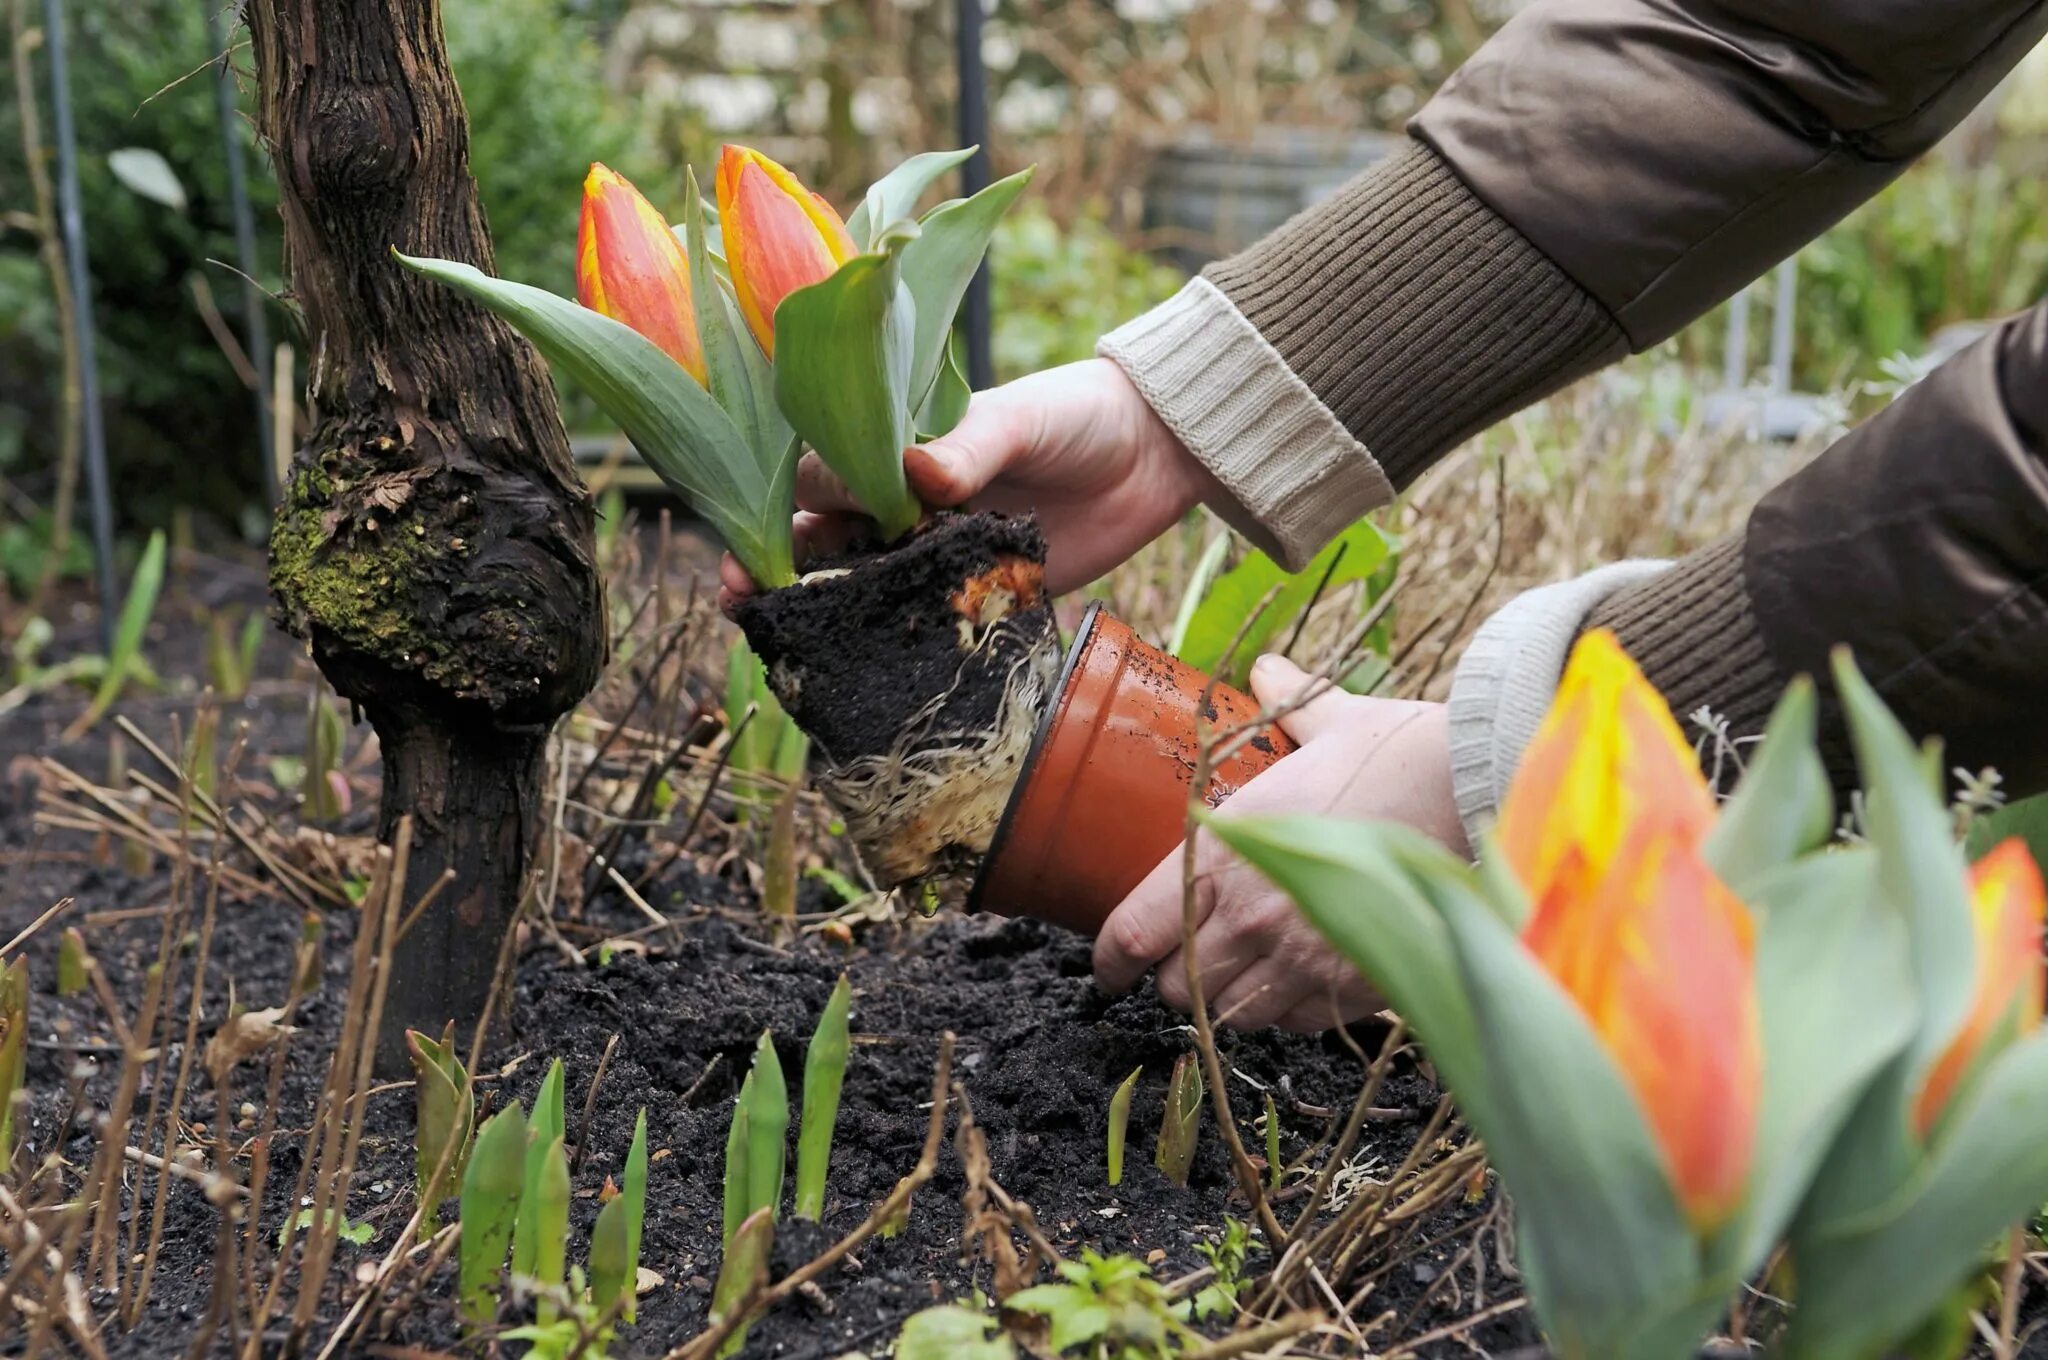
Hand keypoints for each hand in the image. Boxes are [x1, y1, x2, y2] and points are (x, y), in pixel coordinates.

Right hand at [720, 358, 1218, 607]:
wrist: (1157, 453)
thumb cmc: (1078, 413)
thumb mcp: (1022, 419)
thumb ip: (970, 446)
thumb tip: (919, 472)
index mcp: (902, 445)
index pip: (826, 469)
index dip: (783, 501)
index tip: (752, 534)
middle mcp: (909, 501)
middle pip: (826, 533)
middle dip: (776, 563)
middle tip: (738, 596)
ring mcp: (942, 551)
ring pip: (865, 584)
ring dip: (823, 610)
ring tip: (783, 641)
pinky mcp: (983, 593)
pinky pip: (929, 622)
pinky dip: (895, 642)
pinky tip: (864, 668)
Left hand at [1092, 655, 1470, 1031]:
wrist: (1480, 792)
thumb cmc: (1398, 753)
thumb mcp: (1329, 721)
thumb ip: (1283, 706)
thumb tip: (1266, 671)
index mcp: (1223, 851)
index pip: (1134, 931)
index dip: (1111, 960)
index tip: (1108, 970)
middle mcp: (1250, 915)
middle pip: (1177, 988)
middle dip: (1178, 979)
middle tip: (1189, 960)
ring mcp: (1301, 959)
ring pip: (1233, 1014)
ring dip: (1231, 999)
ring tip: (1244, 972)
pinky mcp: (1352, 987)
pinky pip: (1295, 1023)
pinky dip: (1287, 1012)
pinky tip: (1299, 981)